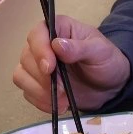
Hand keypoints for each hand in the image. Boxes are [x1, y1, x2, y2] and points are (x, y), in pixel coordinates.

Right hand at [13, 15, 130, 112]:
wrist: (110, 86)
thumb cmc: (107, 61)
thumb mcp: (100, 51)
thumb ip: (80, 48)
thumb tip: (57, 44)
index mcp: (60, 28)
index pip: (38, 33)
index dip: (39, 49)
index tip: (50, 68)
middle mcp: (44, 44)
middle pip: (27, 57)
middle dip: (43, 76)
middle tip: (62, 89)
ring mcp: (38, 65)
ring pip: (21, 76)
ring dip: (40, 91)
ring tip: (63, 99)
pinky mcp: (37, 84)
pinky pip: (27, 93)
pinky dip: (41, 101)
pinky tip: (60, 105)